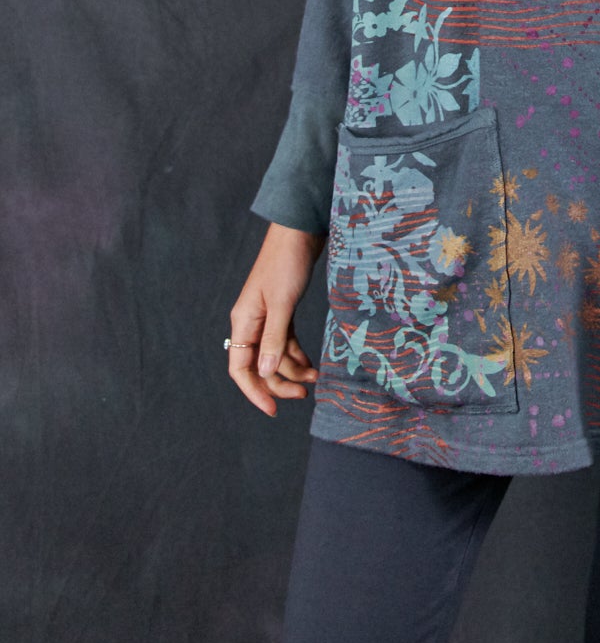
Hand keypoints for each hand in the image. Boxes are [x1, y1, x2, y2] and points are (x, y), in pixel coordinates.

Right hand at [227, 222, 326, 415]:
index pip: (240, 368)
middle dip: (279, 383)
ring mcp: (267, 317)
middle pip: (259, 365)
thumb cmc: (287, 262)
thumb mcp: (282, 302)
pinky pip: (286, 341)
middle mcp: (251, 322)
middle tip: (304, 395)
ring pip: (275, 355)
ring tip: (316, 379)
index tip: (272, 410)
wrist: (300, 231)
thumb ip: (274, 338)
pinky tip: (312, 364)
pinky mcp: (282, 310)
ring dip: (293, 369)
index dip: (254, 392)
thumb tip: (266, 373)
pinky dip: (297, 354)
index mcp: (243, 321)